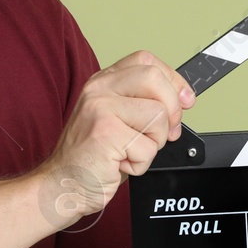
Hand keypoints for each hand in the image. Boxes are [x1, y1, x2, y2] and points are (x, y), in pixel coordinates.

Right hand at [38, 50, 194, 222]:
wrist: (62, 185)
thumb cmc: (92, 157)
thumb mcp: (118, 120)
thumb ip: (143, 102)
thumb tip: (182, 100)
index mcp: (103, 82)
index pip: (147, 62)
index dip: (173, 80)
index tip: (184, 100)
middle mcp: (99, 90)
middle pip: (155, 80)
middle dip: (172, 111)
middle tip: (162, 133)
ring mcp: (99, 108)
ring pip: (158, 115)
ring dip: (153, 143)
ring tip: (129, 151)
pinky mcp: (105, 132)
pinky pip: (148, 146)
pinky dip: (141, 164)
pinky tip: (120, 163)